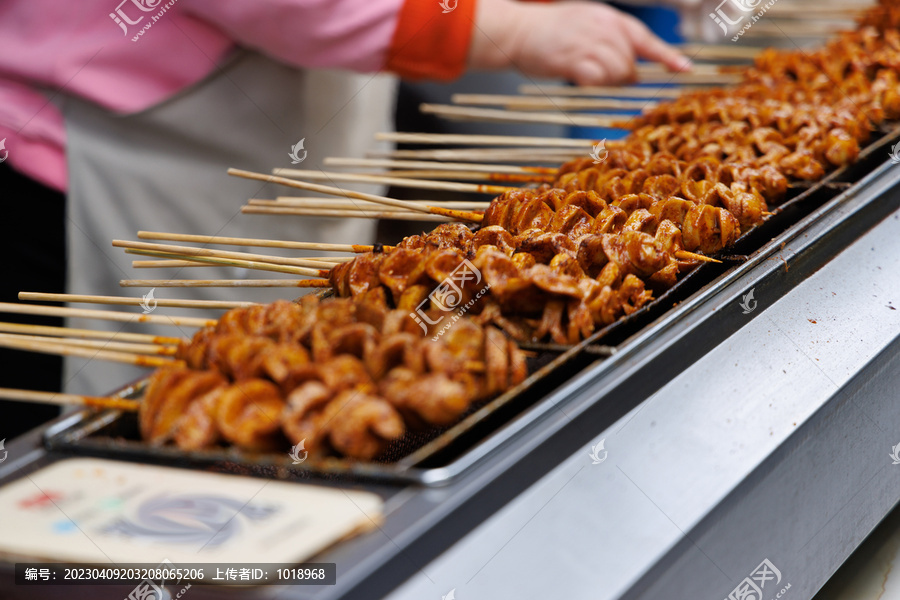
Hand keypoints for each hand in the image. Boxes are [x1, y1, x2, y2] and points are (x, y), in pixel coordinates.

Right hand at [469, 0, 691, 85]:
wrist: (518, 30)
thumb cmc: (549, 31)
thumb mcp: (586, 23)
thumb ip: (610, 41)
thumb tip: (631, 70)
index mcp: (609, 18)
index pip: (645, 39)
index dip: (667, 56)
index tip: (685, 69)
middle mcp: (603, 28)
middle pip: (630, 61)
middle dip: (623, 74)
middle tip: (602, 74)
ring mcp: (589, 44)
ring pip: (617, 72)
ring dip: (607, 80)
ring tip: (587, 74)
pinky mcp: (573, 60)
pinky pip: (598, 80)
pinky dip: (594, 83)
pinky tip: (580, 78)